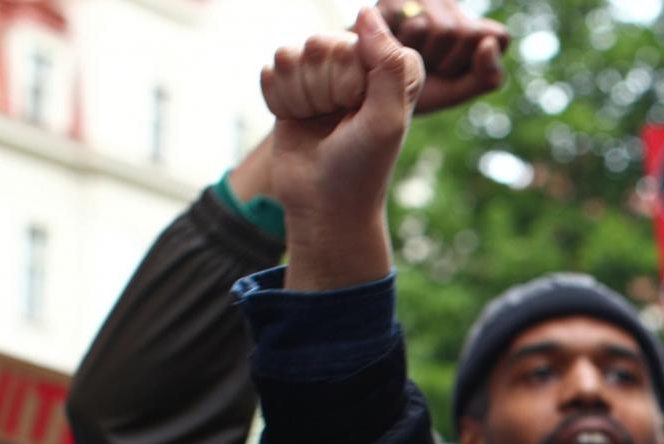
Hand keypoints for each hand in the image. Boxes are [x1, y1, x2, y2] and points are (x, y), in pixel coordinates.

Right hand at [262, 8, 422, 288]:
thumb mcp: (386, 120)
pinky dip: (279, 100)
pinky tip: (297, 122)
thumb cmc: (362, 167)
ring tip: (318, 123)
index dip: (355, 78)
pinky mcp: (291, 87)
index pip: (361, 42)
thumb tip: (366, 10)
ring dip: (300, 94)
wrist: (323, 204)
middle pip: (322, 43)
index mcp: (393, 71)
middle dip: (324, 86)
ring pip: (292, 53)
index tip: (362, 110)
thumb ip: (387, 64)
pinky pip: (270, 70)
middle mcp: (359, 68)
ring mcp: (323, 75)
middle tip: (337, 122)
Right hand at [375, 0, 507, 113]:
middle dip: (447, 62)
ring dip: (425, 55)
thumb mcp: (457, 90)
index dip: (477, 61)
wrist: (365, 88)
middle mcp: (450, 3)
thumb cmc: (414, 89)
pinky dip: (406, 47)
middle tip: (426, 66)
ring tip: (408, 56)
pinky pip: (418, 26)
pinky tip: (391, 46)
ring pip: (445, 29)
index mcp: (472, 25)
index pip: (499, 36)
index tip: (454, 70)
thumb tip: (489, 43)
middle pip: (467, 33)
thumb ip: (487, 75)